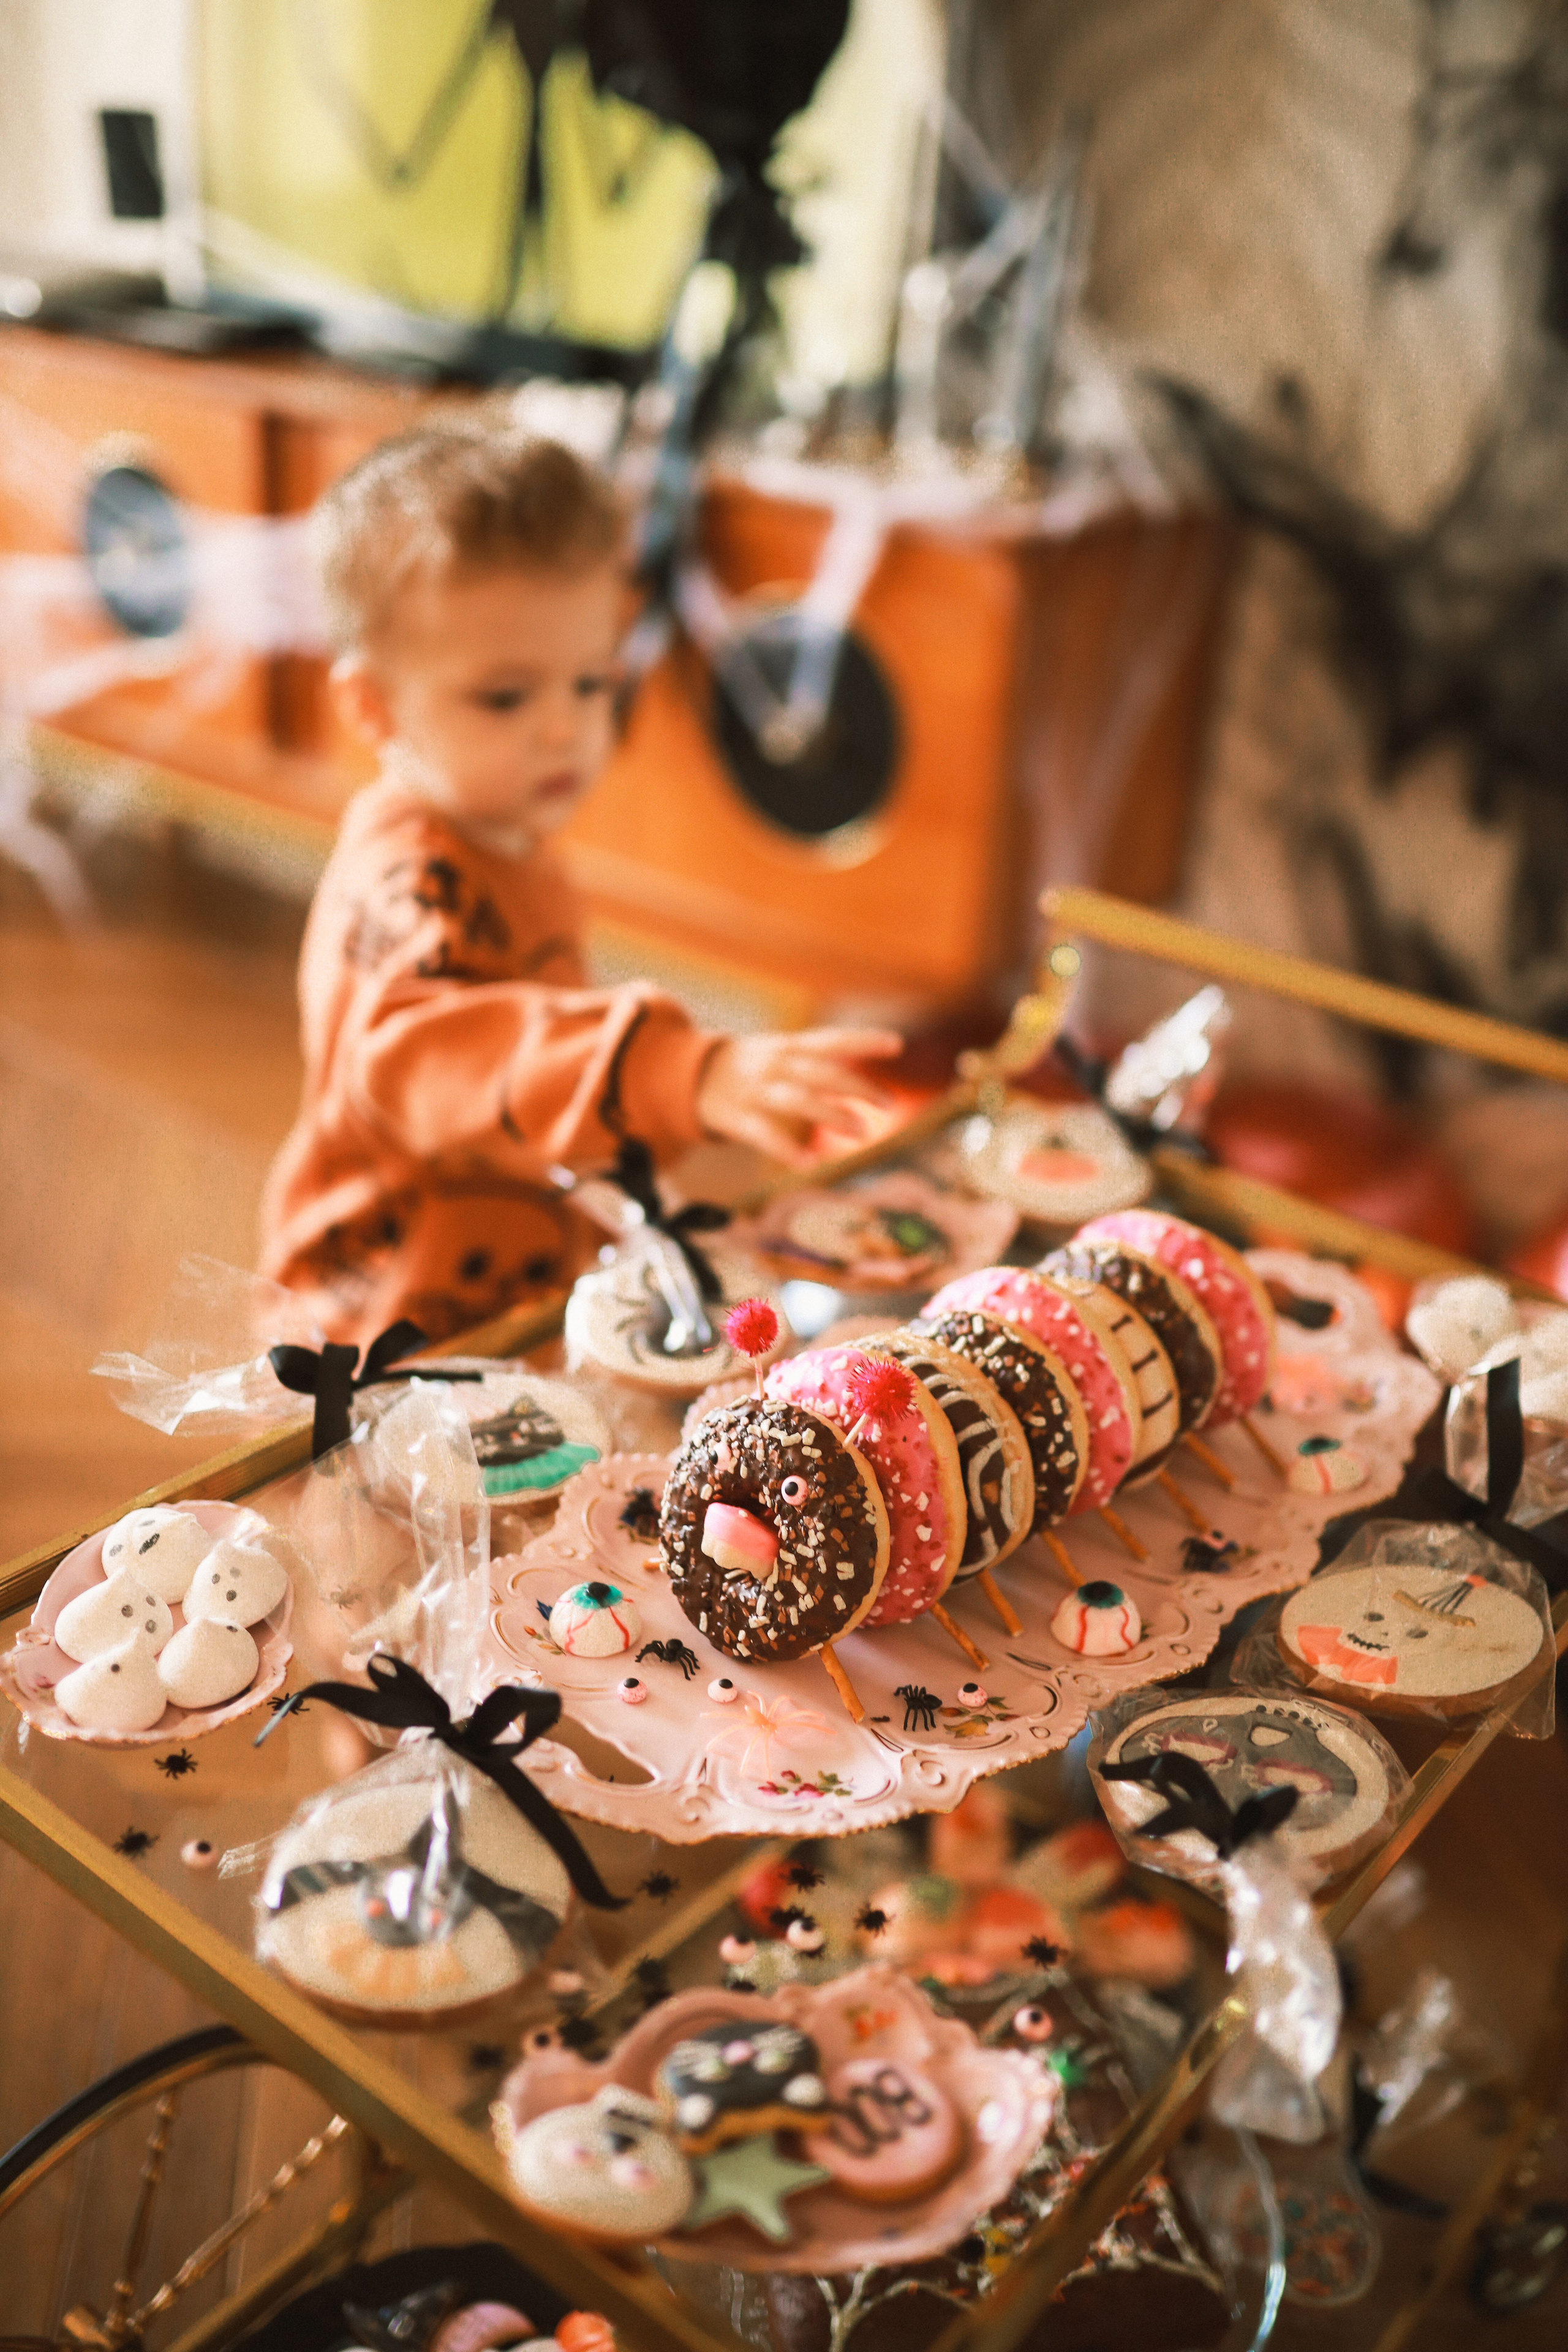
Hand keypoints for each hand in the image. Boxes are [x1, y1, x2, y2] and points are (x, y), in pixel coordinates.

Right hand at [696, 1027, 901, 1167]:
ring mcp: (756, 1091)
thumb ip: (819, 1063)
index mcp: (790, 1046)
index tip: (897, 1044)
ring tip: (862, 1131)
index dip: (864, 1040)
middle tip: (888, 1104)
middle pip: (821, 1072)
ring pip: (797, 1100)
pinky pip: (764, 1134)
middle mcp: (776, 1065)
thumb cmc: (753, 1068)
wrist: (692, 1076)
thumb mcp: (782, 1052)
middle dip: (857, 1086)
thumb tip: (866, 1083)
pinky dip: (787, 1149)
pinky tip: (809, 1163)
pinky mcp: (738, 1118)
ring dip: (831, 1114)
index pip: (832, 1039)